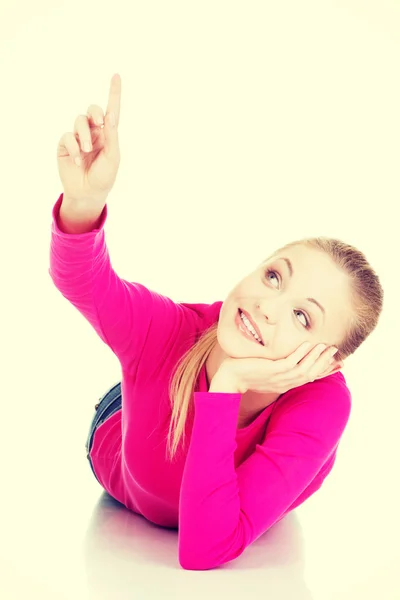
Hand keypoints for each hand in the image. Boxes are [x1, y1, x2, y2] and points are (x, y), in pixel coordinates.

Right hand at [56, 73, 121, 206]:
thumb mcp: (113, 157)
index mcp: (108, 134)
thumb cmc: (104, 177)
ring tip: (86, 151)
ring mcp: (78, 137)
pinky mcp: (65, 145)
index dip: (114, 93)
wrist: (88, 193)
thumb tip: (111, 114)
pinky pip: (67, 136)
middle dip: (95, 113)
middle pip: (92, 110)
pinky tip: (77, 159)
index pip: (111, 111)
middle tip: (99, 123)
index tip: (117, 76)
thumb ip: (112, 136)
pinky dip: (73, 147)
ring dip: (83, 135)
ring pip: (79, 121)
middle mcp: (94, 132)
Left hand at [218, 342, 343, 394]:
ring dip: (317, 357)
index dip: (325, 371)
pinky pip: (290, 362)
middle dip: (325, 363)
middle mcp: (285, 383)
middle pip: (311, 373)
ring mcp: (279, 378)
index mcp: (285, 384)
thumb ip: (276, 366)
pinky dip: (301, 353)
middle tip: (338, 352)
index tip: (339, 364)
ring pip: (304, 368)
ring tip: (327, 346)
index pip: (310, 377)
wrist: (229, 379)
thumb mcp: (265, 371)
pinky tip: (308, 344)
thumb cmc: (244, 372)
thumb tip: (282, 358)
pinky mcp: (272, 371)